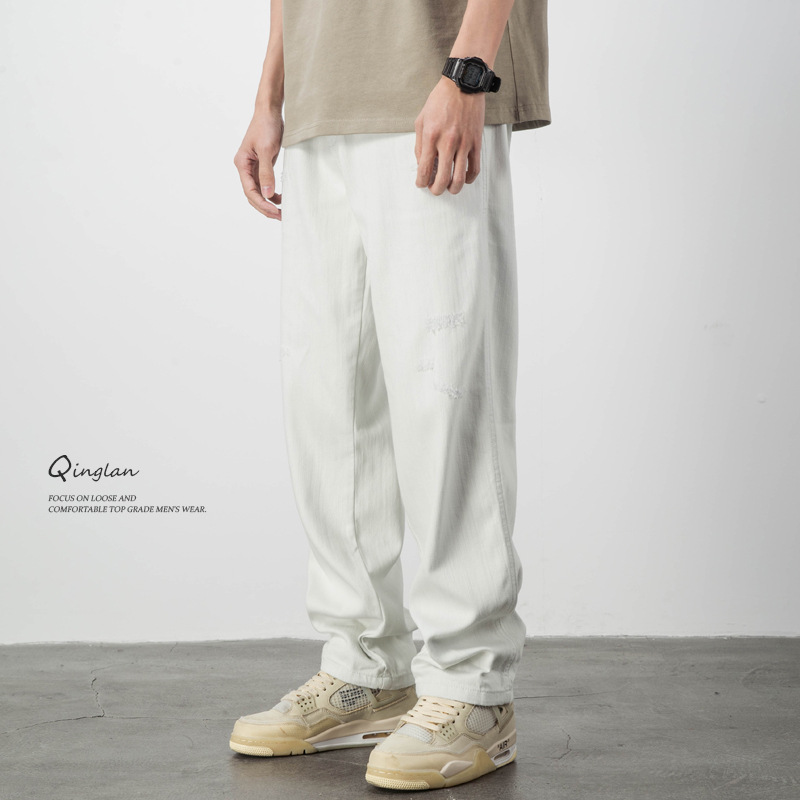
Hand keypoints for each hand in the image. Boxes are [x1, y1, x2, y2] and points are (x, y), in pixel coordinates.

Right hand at [233, 107, 283, 219]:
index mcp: (242, 164)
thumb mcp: (268, 151)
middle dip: (265, 207)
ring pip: (259, 191)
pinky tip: (281, 198)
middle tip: (280, 216)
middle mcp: (245, 168)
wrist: (270, 112)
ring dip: (269, 202)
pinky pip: (265, 184)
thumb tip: (268, 195)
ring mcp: (253, 168)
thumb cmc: (266, 126)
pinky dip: (272, 193)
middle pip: (252, 195)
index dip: (262, 204)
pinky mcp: (262, 166)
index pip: (250, 191)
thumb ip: (267, 174)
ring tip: (282, 211)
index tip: (275, 212)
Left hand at [414, 76, 485, 195]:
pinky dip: (469, 179)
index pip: (424, 170)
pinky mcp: (476, 142)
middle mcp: (447, 142)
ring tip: (449, 188)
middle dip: (436, 190)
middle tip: (434, 189)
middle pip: (442, 179)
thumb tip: (422, 165)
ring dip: (453, 189)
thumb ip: (419, 145)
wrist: (463, 85)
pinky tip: (464, 179)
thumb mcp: (421, 120)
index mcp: (431, 137)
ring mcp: (464, 144)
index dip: (421, 182)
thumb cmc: (440, 101)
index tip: (421, 184)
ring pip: (459, 178)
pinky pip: (474, 168)